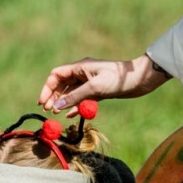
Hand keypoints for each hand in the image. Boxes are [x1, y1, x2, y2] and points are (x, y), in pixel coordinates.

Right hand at [37, 55, 170, 114]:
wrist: (139, 80)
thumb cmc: (118, 79)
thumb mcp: (95, 88)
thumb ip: (75, 97)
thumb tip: (57, 107)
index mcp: (80, 67)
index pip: (56, 75)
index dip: (47, 88)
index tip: (43, 102)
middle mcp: (83, 73)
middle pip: (61, 85)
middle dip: (53, 97)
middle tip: (48, 111)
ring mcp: (90, 83)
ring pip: (71, 93)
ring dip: (63, 103)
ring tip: (56, 114)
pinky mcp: (97, 92)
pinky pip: (81, 99)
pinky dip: (75, 106)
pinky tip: (70, 115)